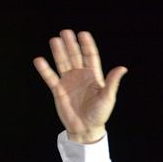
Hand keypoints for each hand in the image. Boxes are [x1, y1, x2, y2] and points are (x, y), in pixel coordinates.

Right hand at [33, 29, 126, 143]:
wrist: (86, 129)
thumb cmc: (99, 114)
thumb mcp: (108, 97)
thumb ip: (112, 82)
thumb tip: (122, 68)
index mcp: (93, 76)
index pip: (90, 56)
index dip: (87, 45)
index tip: (83, 34)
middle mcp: (80, 76)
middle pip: (75, 56)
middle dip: (71, 44)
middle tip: (66, 32)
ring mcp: (68, 81)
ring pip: (62, 63)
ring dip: (58, 52)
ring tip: (54, 40)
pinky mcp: (58, 90)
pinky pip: (50, 77)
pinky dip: (45, 69)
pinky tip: (39, 60)